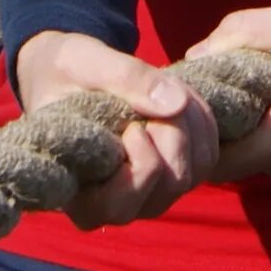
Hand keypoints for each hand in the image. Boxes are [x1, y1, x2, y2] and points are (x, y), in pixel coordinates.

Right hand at [14, 30, 219, 229]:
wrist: (68, 73)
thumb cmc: (63, 71)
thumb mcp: (82, 63)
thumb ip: (125, 79)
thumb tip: (177, 104)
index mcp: (77, 196)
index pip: (120, 204)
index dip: (140, 159)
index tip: (129, 124)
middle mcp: (115, 207)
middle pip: (170, 185)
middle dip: (172, 132)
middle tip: (149, 96)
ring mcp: (148, 195)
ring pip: (194, 173)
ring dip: (189, 123)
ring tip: (161, 90)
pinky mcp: (173, 176)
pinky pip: (207, 158)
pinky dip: (201, 120)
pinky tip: (176, 96)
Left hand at [190, 0, 270, 184]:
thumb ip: (242, 31)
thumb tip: (195, 55)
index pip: (212, 158)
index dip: (191, 127)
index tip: (188, 91)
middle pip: (224, 156)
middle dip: (210, 121)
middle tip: (209, 78)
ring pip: (245, 152)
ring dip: (236, 120)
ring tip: (239, 79)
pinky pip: (267, 149)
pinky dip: (258, 124)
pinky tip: (264, 91)